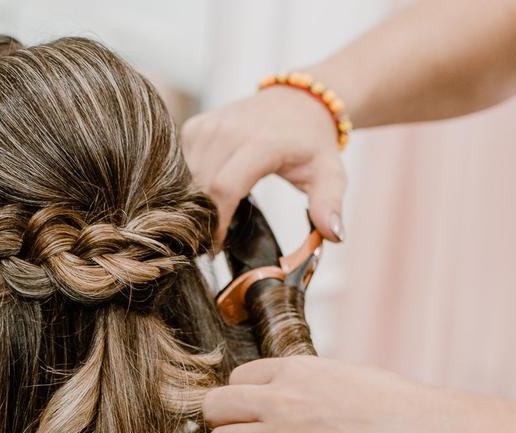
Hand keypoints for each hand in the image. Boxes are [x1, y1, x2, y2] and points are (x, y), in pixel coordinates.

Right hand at [182, 83, 346, 245]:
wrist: (299, 101)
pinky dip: (188, 185)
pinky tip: (203, 195)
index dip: (215, 224)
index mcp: (261, 143)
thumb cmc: (312, 144)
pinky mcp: (196, 126)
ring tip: (207, 220)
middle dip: (201, 218)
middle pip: (200, 187)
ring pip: (186, 178)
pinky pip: (181, 165)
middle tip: (209, 241)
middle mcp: (229, 130)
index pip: (224, 190)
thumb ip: (329, 205)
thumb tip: (334, 235)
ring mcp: (209, 125)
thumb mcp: (330, 174)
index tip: (216, 248)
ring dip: (192, 203)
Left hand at [203, 357, 463, 432]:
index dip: (244, 405)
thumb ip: (303, 387)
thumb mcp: (343, 376)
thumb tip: (279, 399)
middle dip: (229, 430)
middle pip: (214, 410)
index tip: (260, 421)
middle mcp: (281, 401)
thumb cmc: (399, 411)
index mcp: (294, 371)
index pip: (235, 381)